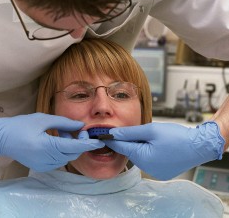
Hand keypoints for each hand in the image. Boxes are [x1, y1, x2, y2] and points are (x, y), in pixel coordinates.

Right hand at [0, 113, 104, 171]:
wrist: (2, 138)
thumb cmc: (20, 126)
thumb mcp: (43, 119)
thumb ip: (64, 123)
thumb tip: (80, 125)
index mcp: (47, 146)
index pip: (73, 147)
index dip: (88, 144)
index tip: (100, 141)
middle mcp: (46, 159)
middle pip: (72, 153)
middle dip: (78, 142)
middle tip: (75, 128)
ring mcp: (44, 166)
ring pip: (66, 157)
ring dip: (69, 146)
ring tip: (61, 132)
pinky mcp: (41, 167)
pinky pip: (58, 160)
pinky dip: (62, 151)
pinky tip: (55, 140)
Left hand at [105, 121, 224, 179]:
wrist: (200, 146)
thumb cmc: (177, 136)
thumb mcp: (151, 130)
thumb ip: (130, 132)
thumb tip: (113, 133)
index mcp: (142, 157)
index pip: (120, 146)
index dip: (111, 138)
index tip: (100, 134)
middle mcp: (146, 168)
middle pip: (129, 150)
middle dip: (130, 140)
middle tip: (136, 130)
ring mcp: (154, 172)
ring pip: (139, 155)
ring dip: (140, 146)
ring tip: (152, 137)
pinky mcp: (161, 172)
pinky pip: (148, 160)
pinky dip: (149, 152)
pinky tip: (158, 146)